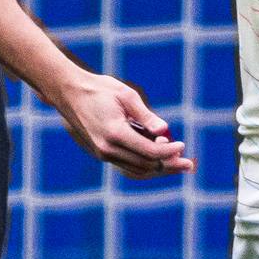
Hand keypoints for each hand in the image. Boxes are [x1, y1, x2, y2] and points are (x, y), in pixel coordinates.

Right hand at [47, 67, 191, 180]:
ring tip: (178, 163)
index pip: (149, 151)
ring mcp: (103, 154)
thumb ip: (146, 115)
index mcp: (114, 133)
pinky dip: (146, 165)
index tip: (183, 144)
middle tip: (189, 164)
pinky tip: (160, 160)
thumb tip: (165, 130)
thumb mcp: (126, 96)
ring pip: (137, 170)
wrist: (69, 93)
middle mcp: (107, 149)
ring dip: (159, 168)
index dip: (169, 151)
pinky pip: (128, 166)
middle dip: (169, 165)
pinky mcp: (102, 153)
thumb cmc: (100, 89)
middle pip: (146, 165)